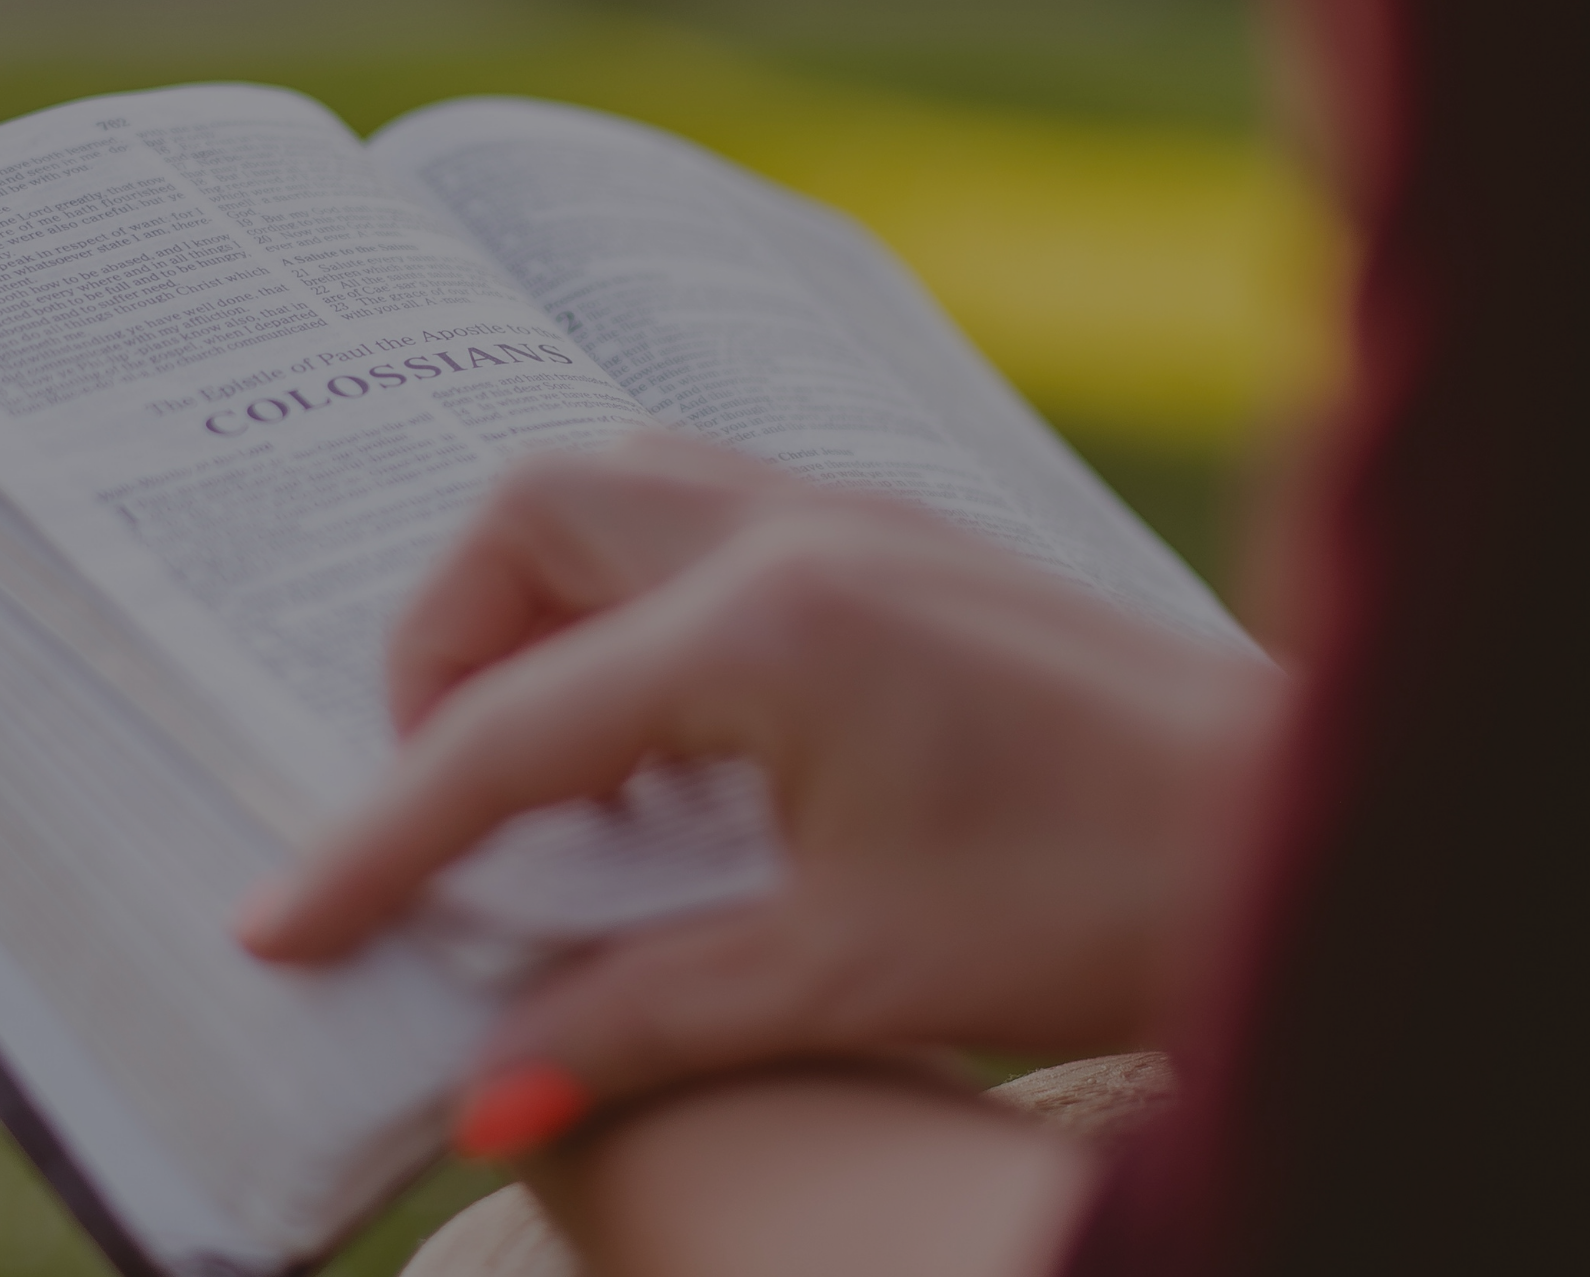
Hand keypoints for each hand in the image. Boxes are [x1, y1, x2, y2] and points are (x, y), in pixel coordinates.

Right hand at [235, 432, 1279, 1137]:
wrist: (1307, 833)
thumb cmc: (1104, 901)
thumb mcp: (849, 977)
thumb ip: (641, 1021)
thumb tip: (482, 1101)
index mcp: (767, 628)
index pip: (503, 730)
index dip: (376, 841)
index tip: (281, 926)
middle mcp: (797, 531)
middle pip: (528, 515)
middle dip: (443, 647)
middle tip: (446, 802)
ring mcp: (859, 516)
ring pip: (619, 488)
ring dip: (540, 605)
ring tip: (550, 768)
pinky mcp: (907, 541)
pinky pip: (706, 517)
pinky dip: (636, 602)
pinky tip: (676, 745)